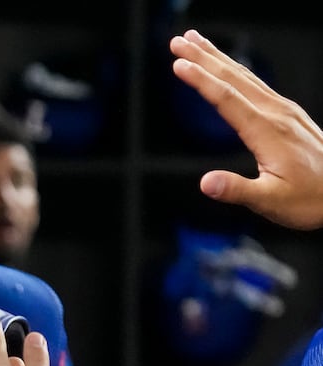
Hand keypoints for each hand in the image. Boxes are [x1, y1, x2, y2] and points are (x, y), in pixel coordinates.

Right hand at [171, 30, 322, 230]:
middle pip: (234, 78)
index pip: (227, 99)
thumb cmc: (310, 199)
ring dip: (218, 58)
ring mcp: (284, 111)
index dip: (201, 81)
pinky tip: (228, 69)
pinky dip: (235, 71)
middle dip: (204, 58)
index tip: (178, 65)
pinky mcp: (288, 115)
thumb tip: (206, 183)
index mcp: (267, 131)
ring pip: (245, 76)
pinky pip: (256, 84)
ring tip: (196, 44)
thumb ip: (237, 190)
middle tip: (178, 42)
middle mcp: (276, 114)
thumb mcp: (271, 201)